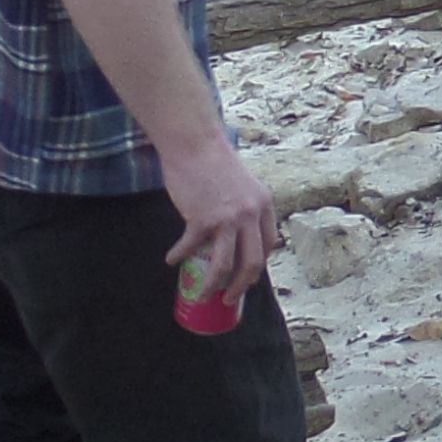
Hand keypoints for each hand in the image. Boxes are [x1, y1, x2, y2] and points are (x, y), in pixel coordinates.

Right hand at [158, 129, 282, 302]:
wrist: (195, 144)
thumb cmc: (215, 161)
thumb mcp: (243, 184)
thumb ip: (245, 205)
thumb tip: (238, 232)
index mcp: (264, 205)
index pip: (269, 244)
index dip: (259, 264)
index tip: (247, 275)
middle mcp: (251, 214)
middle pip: (252, 263)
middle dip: (241, 286)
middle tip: (229, 298)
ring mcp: (227, 218)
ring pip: (224, 266)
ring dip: (213, 286)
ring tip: (203, 295)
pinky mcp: (202, 219)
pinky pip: (190, 248)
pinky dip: (179, 257)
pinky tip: (172, 260)